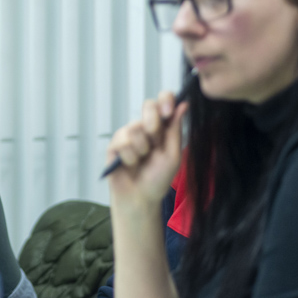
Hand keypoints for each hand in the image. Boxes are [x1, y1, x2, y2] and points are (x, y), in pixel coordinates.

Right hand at [105, 91, 187, 208]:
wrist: (141, 198)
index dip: (165, 100)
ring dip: (142, 149)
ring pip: (135, 128)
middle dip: (154, 125)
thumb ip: (176, 130)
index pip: (163, 101)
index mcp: (161, 126)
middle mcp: (144, 126)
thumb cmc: (158, 178)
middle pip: (148, 106)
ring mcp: (128, 134)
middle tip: (155, 144)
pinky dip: (130, 158)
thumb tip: (183, 105)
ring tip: (141, 161)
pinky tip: (130, 165)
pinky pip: (123, 143)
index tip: (168, 112)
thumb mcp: (173, 155)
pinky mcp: (114, 145)